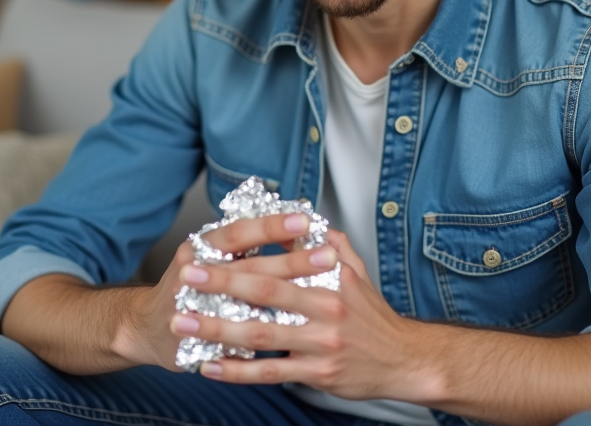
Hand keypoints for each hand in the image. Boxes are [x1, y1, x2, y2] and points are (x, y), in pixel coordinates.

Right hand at [121, 211, 321, 371]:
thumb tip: (291, 228)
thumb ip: (247, 245)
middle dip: (291, 261)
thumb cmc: (191, 286)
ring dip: (274, 304)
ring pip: (237, 304)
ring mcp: (188, 304)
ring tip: (312, 301)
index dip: (272, 225)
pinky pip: (222, 342)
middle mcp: (193, 269)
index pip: (241, 230)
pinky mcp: (188, 338)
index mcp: (203, 246)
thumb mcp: (214, 257)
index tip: (306, 220)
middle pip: (247, 264)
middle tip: (326, 256)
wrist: (147, 326)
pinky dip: (250, 346)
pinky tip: (279, 347)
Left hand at [169, 225, 424, 401]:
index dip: (244, 255)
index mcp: (331, 277)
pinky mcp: (318, 374)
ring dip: (218, 328)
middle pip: (265, 292)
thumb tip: (296, 216)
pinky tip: (210, 365)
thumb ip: (324, 243)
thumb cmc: (373, 315)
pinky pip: (270, 373)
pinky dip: (238, 371)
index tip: (209, 250)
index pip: (281, 260)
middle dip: (221, 283)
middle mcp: (326, 308)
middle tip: (186, 277)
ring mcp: (321, 343)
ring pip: (261, 334)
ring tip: (184, 322)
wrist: (405, 360)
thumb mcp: (355, 271)